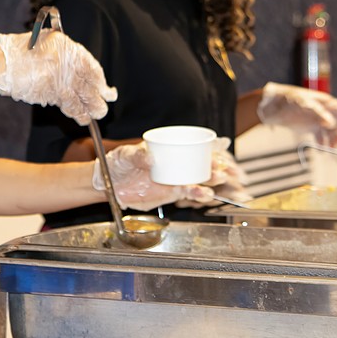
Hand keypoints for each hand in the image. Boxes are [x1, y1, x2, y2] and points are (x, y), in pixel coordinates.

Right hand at [0, 29, 116, 124]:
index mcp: (73, 53)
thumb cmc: (28, 49)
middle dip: (100, 102)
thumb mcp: (53, 41)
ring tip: (94, 116)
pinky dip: (76, 113)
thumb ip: (71, 54)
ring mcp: (60, 84)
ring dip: (90, 112)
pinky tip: (80, 117)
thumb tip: (84, 71)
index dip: (102, 84)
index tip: (108, 91)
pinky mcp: (51, 96)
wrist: (8, 62)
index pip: (95, 72)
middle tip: (104, 107)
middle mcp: (70, 70)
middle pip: (92, 90)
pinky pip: (68, 107)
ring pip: (82, 103)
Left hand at [93, 141, 249, 211]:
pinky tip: (204, 193)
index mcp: (169, 147)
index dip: (210, 145)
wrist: (110, 184)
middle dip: (217, 164)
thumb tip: (150, 159)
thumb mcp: (126, 155)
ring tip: (217, 178)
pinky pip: (189, 193)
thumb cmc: (119, 163)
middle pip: (202, 162)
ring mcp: (176, 178)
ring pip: (200, 179)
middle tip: (225, 167)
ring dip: (211, 179)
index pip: (193, 144)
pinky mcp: (172, 193)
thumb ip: (138, 156)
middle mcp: (176, 162)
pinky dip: (198, 194)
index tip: (222, 144)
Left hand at [256, 82, 336, 148]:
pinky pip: (320, 138)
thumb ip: (318, 113)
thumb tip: (331, 123)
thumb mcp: (304, 103)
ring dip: (335, 146)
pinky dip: (322, 146)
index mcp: (326, 103)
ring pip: (330, 135)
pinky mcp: (309, 127)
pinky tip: (322, 153)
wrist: (271, 104)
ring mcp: (317, 120)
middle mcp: (325, 112)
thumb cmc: (288, 98)